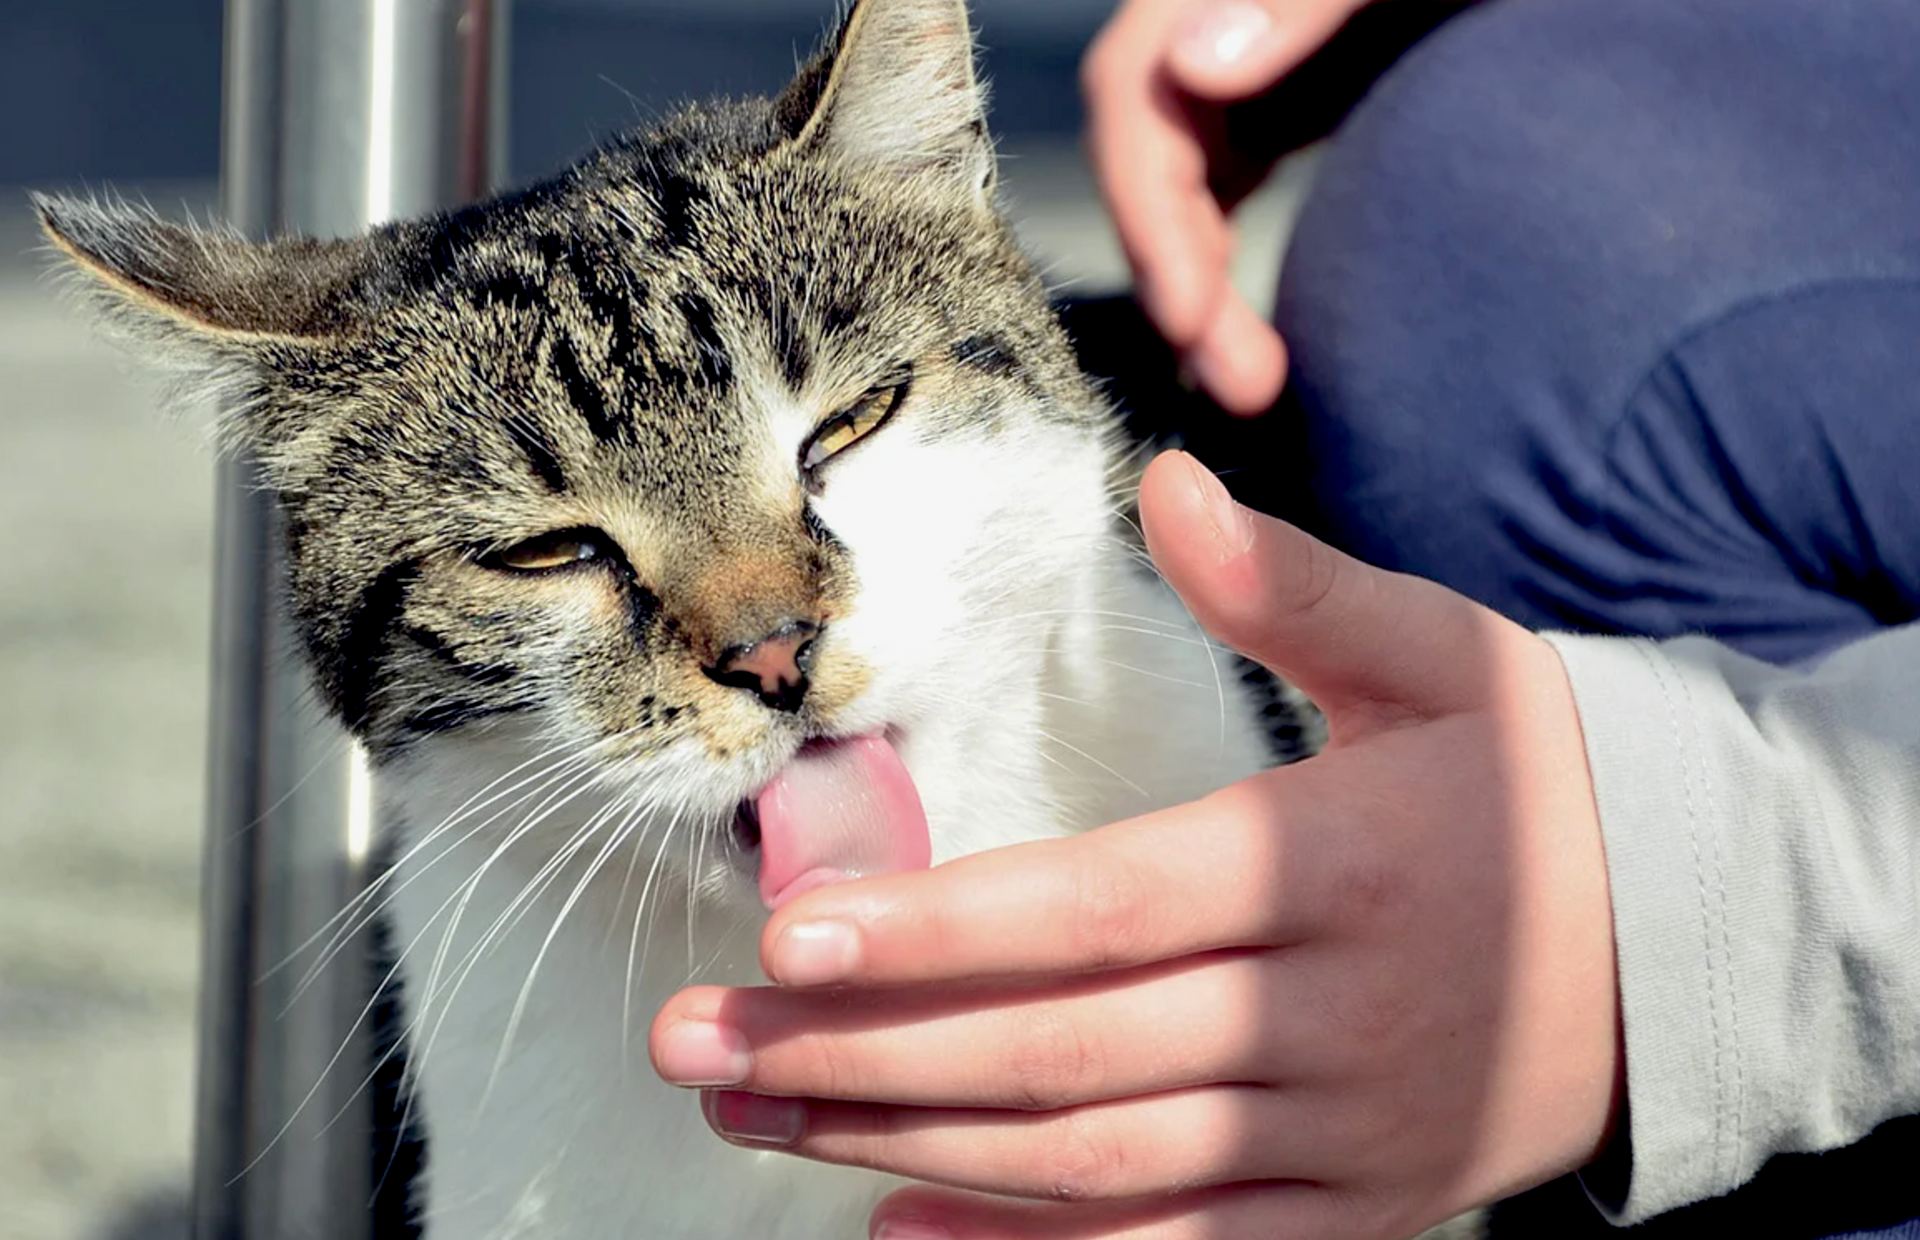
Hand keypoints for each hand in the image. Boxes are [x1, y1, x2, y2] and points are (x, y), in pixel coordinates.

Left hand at [652, 451, 1623, 1239]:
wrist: (1679, 946)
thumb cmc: (1537, 782)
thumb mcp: (1448, 659)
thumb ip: (1295, 587)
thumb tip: (1167, 482)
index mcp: (1342, 868)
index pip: (1106, 909)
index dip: (943, 927)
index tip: (792, 927)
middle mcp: (1332, 1021)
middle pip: (1063, 1054)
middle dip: (865, 1049)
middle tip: (703, 1038)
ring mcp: (1339, 1137)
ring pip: (1093, 1166)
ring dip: (908, 1143)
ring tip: (761, 1112)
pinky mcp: (1345, 1210)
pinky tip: (892, 1220)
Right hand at [1084, 0, 1373, 414]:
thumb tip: (1192, 69)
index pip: (1137, 95)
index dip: (1146, 208)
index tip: (1186, 312)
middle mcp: (1218, 24)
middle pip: (1152, 157)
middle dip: (1178, 276)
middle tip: (1240, 381)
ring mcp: (1250, 63)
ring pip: (1182, 186)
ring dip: (1198, 288)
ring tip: (1247, 380)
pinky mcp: (1288, 101)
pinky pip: (1224, 190)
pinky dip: (1224, 264)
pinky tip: (1251, 333)